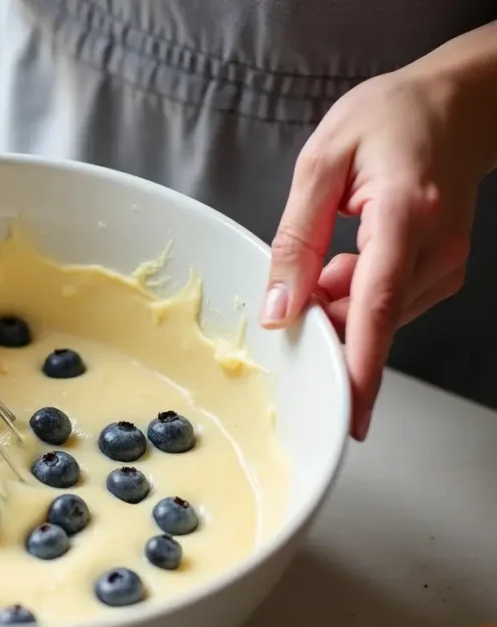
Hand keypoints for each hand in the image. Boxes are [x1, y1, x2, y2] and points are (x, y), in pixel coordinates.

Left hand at [262, 65, 486, 439]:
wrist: (458, 102)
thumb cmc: (390, 119)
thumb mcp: (322, 163)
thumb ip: (295, 239)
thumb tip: (278, 308)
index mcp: (405, 218)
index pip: (377, 308)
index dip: (359, 368)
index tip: (347, 416)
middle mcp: (435, 253)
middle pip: (368, 322)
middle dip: (322, 320)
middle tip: (298, 276)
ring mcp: (444, 267)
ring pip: (373, 319)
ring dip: (336, 304)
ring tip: (328, 248)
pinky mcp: (441, 274)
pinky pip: (384, 307)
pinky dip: (354, 297)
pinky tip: (348, 256)